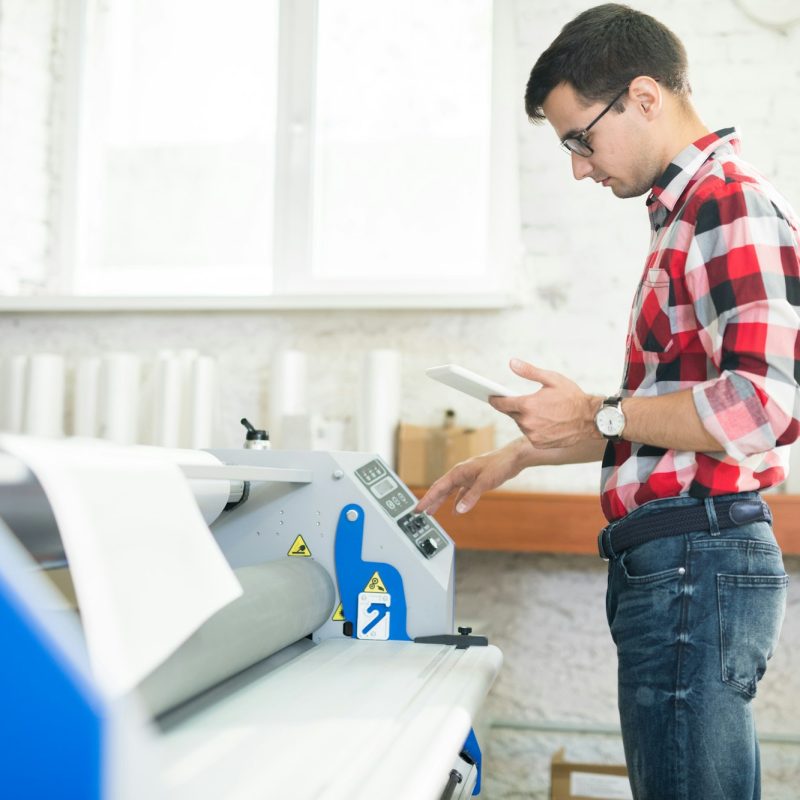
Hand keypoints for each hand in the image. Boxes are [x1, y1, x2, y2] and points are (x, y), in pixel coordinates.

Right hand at [414, 440, 528, 515]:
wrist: (513, 458)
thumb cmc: (499, 465)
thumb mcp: (485, 482)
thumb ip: (471, 497)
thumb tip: (458, 511)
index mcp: (458, 472)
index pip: (438, 487)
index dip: (427, 499)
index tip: (417, 508)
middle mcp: (460, 474)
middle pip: (441, 489)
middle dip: (429, 500)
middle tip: (419, 511)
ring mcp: (467, 477)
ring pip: (450, 492)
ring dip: (441, 502)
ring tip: (432, 512)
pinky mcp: (475, 481)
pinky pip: (461, 493)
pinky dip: (457, 502)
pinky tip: (456, 510)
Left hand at [490, 358, 598, 448]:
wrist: (591, 419)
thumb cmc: (572, 396)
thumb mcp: (551, 379)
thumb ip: (529, 371)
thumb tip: (511, 363)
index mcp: (528, 405)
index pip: (502, 403)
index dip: (495, 399)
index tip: (491, 396)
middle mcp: (527, 422)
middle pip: (512, 414)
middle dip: (516, 407)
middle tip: (527, 401)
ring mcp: (533, 435)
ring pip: (521, 424)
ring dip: (526, 418)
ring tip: (541, 411)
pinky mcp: (539, 443)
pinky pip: (530, 434)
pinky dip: (534, 429)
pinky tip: (546, 422)